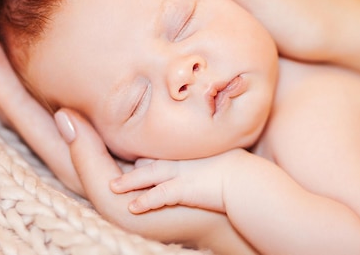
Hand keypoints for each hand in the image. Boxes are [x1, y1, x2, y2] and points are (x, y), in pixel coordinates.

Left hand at [0, 11, 256, 252]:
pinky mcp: (120, 123)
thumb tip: (63, 118)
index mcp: (73, 158)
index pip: (18, 108)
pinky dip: (61, 65)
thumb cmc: (178, 208)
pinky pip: (80, 88)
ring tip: (9, 26)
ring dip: (22, 59)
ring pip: (47, 89)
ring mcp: (96, 131)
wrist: (221, 196)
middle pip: (22, 94)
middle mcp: (76, 143)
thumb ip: (88, 166)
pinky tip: (62, 43)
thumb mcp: (124, 203)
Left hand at [111, 149, 248, 214]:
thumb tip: (211, 159)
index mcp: (188, 152)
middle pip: (149, 160)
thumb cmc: (239, 169)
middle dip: (131, 164)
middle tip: (114, 167)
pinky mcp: (184, 189)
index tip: (134, 158)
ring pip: (147, 175)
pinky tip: (132, 207)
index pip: (160, 151)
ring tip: (112, 187)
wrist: (246, 179)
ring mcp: (181, 174)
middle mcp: (181, 160)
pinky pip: (159, 195)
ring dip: (129, 182)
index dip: (147, 156)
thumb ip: (208, 156)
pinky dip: (145, 201)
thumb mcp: (220, 156)